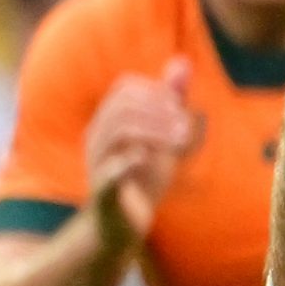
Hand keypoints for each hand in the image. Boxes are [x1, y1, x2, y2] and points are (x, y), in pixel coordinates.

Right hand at [85, 57, 199, 248]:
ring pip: (116, 134)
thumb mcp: (164, 136)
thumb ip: (172, 102)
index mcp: (109, 122)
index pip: (125, 88)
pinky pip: (108, 173)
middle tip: (186, 126)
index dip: (155, 91)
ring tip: (181, 140)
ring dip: (153, 132)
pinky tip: (149, 158)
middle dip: (157, 111)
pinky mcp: (103, 193)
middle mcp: (98, 139)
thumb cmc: (143, 176)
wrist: (124, 224)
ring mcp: (97, 164)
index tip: (180, 106)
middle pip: (120, 108)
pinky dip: (128, 162)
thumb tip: (183, 61)